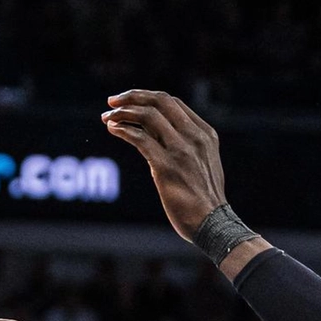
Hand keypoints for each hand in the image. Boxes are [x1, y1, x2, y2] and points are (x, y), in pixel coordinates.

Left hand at [101, 90, 224, 240]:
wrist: (213, 224)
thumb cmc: (204, 199)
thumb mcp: (202, 163)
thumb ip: (184, 146)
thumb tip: (154, 135)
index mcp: (205, 133)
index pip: (172, 103)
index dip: (146, 97)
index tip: (128, 100)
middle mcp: (194, 137)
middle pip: (160, 102)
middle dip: (132, 97)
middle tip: (112, 101)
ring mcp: (182, 151)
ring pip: (148, 116)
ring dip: (123, 113)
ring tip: (107, 117)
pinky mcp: (167, 167)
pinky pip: (140, 139)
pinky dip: (123, 130)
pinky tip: (113, 129)